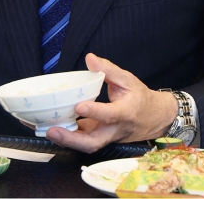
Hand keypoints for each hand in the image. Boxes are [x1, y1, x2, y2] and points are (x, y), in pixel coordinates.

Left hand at [46, 53, 177, 152]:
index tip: (79, 105)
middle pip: (94, 142)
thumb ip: (108, 70)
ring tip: (49, 132)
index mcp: (125, 112)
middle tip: (53, 130)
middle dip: (72, 139)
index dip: (95, 112)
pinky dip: (69, 138)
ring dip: (67, 141)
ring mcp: (108, 138)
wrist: (155, 118)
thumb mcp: (128, 79)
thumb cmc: (141, 97)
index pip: (110, 114)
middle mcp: (116, 129)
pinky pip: (85, 142)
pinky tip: (54, 129)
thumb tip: (90, 58)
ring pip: (88, 146)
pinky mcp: (102, 139)